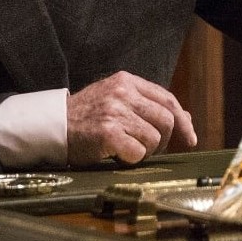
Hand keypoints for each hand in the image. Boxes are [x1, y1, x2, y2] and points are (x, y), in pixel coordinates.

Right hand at [66, 71, 196, 165]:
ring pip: (154, 138)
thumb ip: (148, 106)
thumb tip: (186, 119)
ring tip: (128, 150)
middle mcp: (122, 93)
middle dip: (164, 140)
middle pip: (167, 120)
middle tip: (150, 149)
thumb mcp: (116, 101)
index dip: (183, 121)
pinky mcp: (107, 133)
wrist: (51, 127)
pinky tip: (118, 155)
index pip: (168, 100)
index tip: (190, 138)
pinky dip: (132, 159)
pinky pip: (138, 152)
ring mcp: (114, 112)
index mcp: (126, 81)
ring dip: (146, 151)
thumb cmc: (86, 117)